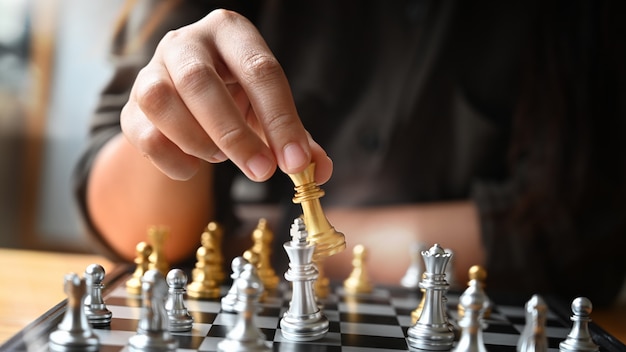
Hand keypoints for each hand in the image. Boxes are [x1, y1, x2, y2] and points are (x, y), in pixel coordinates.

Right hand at [120, 9, 331, 182]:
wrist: (190, 100)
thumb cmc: (238, 99)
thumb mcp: (270, 112)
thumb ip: (296, 139)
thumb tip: (320, 171)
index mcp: (231, 33)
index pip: (261, 70)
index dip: (281, 120)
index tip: (296, 163)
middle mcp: (186, 42)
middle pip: (200, 81)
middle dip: (234, 135)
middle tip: (262, 172)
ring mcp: (152, 70)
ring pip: (161, 101)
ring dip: (199, 141)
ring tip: (220, 157)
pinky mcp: (130, 105)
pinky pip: (144, 134)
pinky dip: (174, 159)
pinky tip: (194, 166)